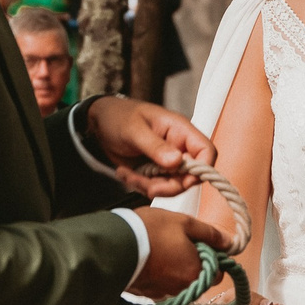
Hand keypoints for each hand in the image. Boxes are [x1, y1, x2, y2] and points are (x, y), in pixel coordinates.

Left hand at [82, 97, 216, 197]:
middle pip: (190, 177)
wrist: (98, 124)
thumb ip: (155, 146)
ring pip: (171, 186)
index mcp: (180, 130)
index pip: (207, 152)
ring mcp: (167, 161)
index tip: (182, 181)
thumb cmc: (118, 117)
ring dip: (149, 186)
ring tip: (126, 173)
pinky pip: (155, 188)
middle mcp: (179, 147)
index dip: (202, 170)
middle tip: (145, 185)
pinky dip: (139, 186)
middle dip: (167, 186)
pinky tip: (124, 173)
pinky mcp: (155, 172)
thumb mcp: (134, 130)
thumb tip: (178, 162)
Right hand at [125, 209, 228, 301]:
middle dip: (194, 263)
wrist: (113, 246)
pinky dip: (160, 275)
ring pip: (179, 282)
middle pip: (198, 278)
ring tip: (161, 248)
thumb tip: (229, 243)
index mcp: (197, 272)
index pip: (218, 273)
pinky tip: (150, 258)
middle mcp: (183, 288)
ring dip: (176, 269)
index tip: (201, 243)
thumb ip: (210, 234)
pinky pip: (161, 286)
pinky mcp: (147, 294)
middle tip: (180, 242)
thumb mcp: (185, 222)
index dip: (212, 257)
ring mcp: (164, 293)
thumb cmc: (150, 231)